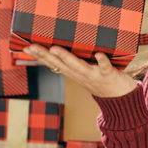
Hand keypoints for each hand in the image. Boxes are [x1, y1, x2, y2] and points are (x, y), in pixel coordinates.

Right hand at [23, 45, 138, 99]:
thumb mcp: (85, 73)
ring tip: (54, 49)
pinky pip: (105, 67)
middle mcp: (81, 75)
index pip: (54, 63)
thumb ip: (75, 62)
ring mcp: (94, 75)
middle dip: (45, 55)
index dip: (40, 56)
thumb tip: (64, 46)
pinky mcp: (109, 75)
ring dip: (66, 58)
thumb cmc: (103, 82)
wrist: (122, 101)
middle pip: (61, 64)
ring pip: (78, 66)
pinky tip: (98, 54)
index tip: (26, 47)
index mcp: (74, 73)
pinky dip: (102, 61)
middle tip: (31, 46)